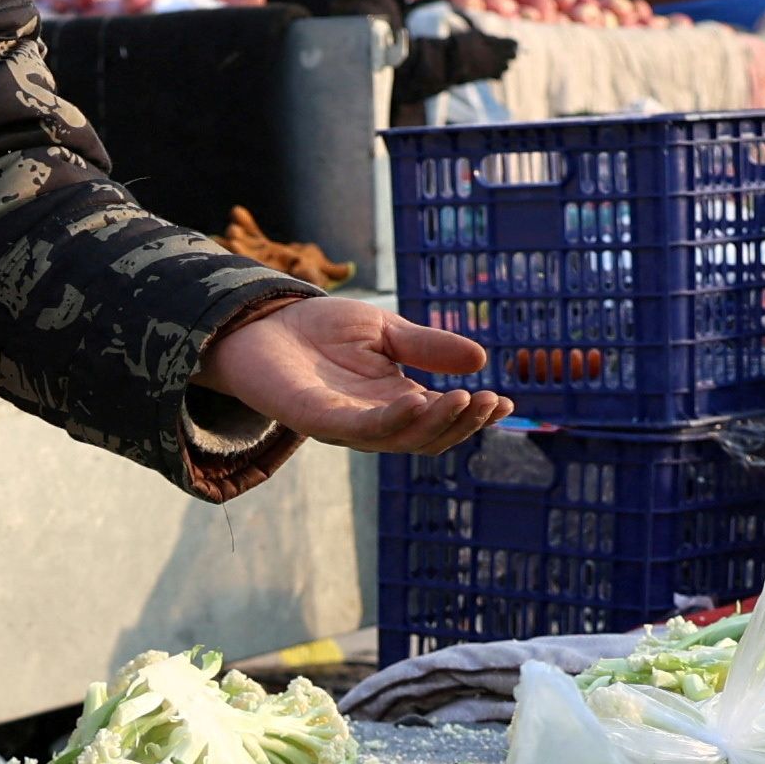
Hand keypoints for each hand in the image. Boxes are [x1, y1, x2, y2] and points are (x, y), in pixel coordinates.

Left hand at [202, 293, 504, 453]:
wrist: (259, 324)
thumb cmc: (318, 331)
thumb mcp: (383, 331)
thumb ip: (425, 346)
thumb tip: (481, 357)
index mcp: (393, 401)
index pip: (442, 416)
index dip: (475, 414)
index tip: (505, 402)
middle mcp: (374, 420)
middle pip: (428, 437)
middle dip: (464, 423)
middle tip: (492, 402)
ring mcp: (346, 424)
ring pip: (401, 439)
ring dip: (438, 424)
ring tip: (467, 400)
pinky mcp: (317, 419)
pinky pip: (361, 428)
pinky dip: (394, 420)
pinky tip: (418, 402)